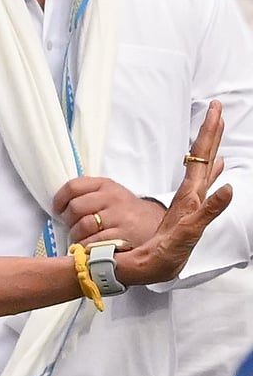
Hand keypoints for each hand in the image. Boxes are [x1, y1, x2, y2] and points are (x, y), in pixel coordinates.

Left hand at [53, 177, 165, 244]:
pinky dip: (89, 248)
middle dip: (69, 221)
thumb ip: (86, 195)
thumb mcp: (109, 195)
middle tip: (72, 228)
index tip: (58, 210)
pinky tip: (93, 249)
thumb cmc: (125, 212)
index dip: (60, 200)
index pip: (73, 187)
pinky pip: (95, 243)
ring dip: (77, 237)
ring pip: (83, 226)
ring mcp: (120, 217)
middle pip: (75, 208)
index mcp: (106, 185)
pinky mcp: (125, 237)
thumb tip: (59, 208)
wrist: (157, 226)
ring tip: (83, 240)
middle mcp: (113, 198)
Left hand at [116, 100, 232, 285]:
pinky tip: (225, 177)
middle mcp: (191, 197)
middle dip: (211, 132)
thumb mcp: (181, 227)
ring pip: (203, 170)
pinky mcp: (189, 221)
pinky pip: (205, 199)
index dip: (208, 134)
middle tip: (217, 108)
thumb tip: (226, 189)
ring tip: (218, 128)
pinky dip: (216, 187)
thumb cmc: (158, 248)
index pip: (200, 156)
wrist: (148, 268)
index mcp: (188, 194)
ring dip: (211, 147)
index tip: (214, 111)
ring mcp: (191, 207)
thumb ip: (204, 210)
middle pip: (203, 157)